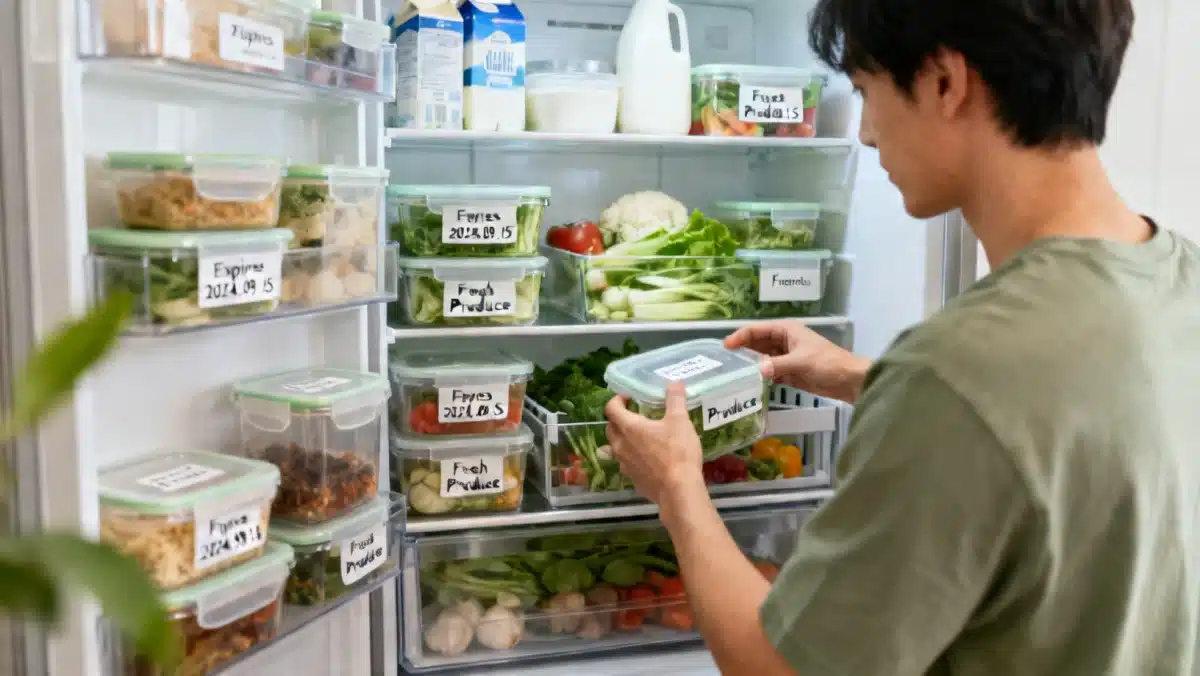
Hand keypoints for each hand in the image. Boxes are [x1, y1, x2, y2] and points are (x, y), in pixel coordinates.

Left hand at [604, 382, 706, 507]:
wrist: (678, 490)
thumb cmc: (677, 452)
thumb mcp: (680, 421)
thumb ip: (675, 400)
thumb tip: (674, 383)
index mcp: (629, 428)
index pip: (611, 408)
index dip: (617, 400)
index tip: (629, 397)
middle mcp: (621, 445)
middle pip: (610, 428)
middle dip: (618, 419)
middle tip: (634, 415)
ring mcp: (624, 465)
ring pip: (616, 448)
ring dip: (623, 439)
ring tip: (640, 437)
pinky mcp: (632, 480)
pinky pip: (626, 464)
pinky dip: (632, 457)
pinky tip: (647, 459)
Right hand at [725, 320, 871, 402]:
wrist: (849, 380)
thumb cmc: (828, 364)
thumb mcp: (801, 362)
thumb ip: (778, 365)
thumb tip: (757, 370)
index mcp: (786, 330)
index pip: (757, 330)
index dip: (740, 336)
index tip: (725, 346)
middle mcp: (784, 341)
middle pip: (757, 343)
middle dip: (743, 350)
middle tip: (724, 361)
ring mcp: (786, 357)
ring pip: (762, 359)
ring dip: (751, 364)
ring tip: (732, 372)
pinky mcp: (790, 372)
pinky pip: (770, 372)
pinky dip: (761, 376)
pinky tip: (750, 383)